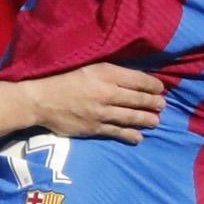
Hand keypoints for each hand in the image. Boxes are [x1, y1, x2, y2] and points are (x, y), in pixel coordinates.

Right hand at [23, 64, 166, 143]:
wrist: (40, 100)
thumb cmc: (62, 79)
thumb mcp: (87, 67)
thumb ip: (108, 72)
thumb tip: (129, 77)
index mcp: (105, 73)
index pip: (136, 79)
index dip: (152, 85)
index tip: (160, 88)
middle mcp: (106, 92)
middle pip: (137, 98)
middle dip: (153, 102)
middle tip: (162, 105)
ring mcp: (101, 112)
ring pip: (131, 117)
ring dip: (146, 119)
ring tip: (156, 121)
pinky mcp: (94, 128)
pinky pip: (117, 132)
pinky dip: (130, 135)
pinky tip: (138, 137)